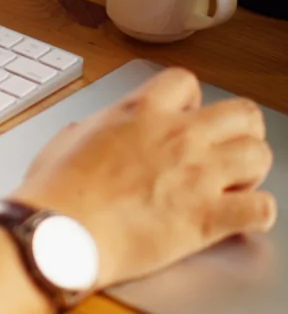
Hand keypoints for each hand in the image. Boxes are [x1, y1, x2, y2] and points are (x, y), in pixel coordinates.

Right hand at [13, 68, 275, 288]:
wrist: (58, 234)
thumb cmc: (55, 193)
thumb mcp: (65, 142)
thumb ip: (93, 130)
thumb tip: (92, 134)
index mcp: (138, 112)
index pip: (186, 82)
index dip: (189, 101)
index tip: (184, 117)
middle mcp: (177, 136)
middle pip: (242, 113)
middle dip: (239, 131)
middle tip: (224, 149)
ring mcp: (198, 175)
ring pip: (259, 155)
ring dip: (249, 171)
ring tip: (231, 185)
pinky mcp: (208, 218)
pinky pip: (260, 209)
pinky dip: (254, 214)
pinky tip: (236, 219)